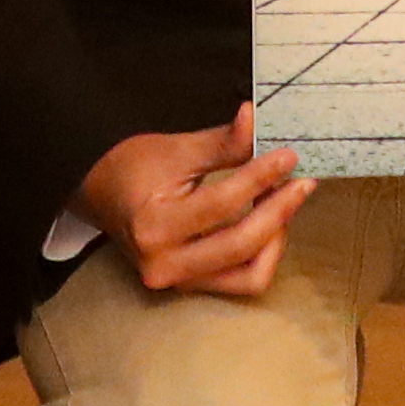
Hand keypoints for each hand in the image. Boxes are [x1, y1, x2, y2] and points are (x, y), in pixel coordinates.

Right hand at [79, 107, 311, 297]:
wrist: (103, 195)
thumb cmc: (134, 168)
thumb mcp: (176, 150)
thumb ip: (222, 142)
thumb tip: (256, 119)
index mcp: (154, 227)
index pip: (223, 204)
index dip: (262, 177)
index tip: (289, 155)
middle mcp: (164, 265)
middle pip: (241, 244)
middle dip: (279, 210)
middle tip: (301, 180)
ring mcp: (179, 282)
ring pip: (250, 274)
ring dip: (276, 237)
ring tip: (285, 200)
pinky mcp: (191, 287)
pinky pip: (242, 280)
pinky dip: (263, 254)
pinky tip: (270, 222)